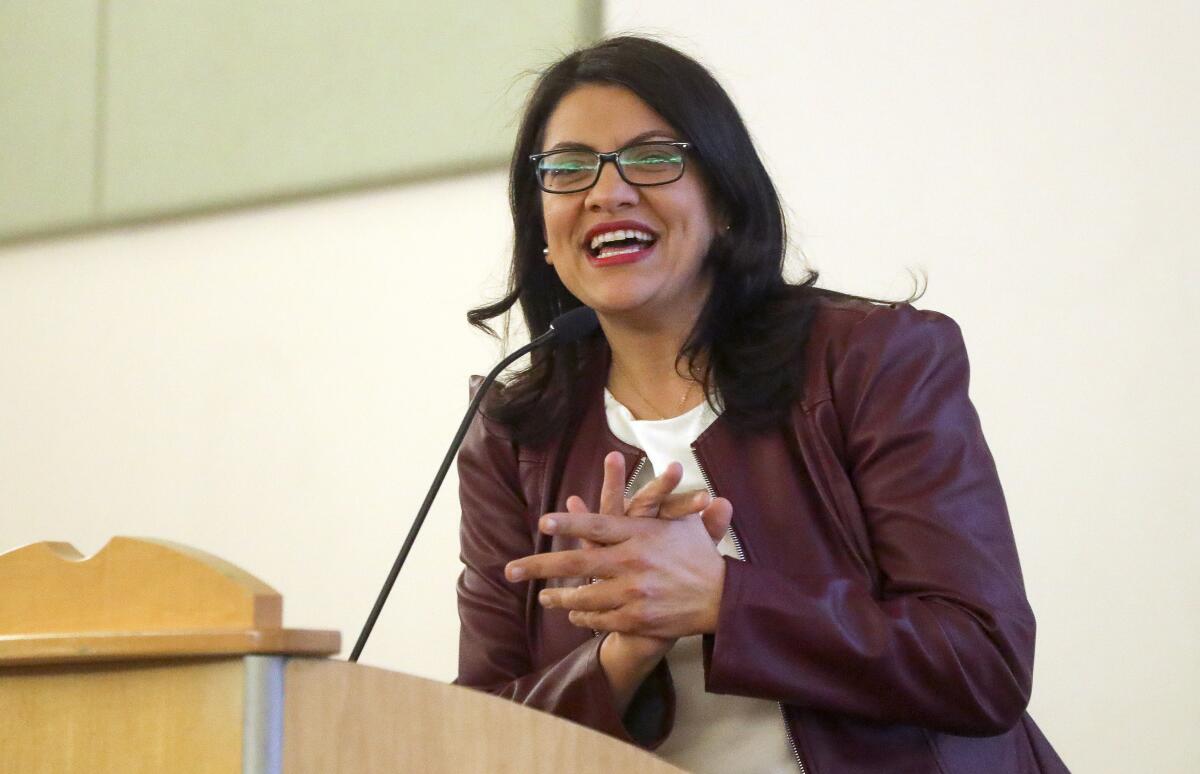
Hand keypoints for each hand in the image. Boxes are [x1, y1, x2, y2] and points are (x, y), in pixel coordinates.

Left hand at [506, 453, 732, 639]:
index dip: (568, 523)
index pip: (597, 525)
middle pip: (577, 562)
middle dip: (540, 566)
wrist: (722, 602)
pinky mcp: (636, 618)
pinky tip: (571, 614)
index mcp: (640, 534)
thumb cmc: (702, 558)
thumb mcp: (687, 524)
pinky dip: (583, 616)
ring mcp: (632, 593)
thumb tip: (680, 472)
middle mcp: (631, 562)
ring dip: (558, 596)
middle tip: (512, 570)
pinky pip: (600, 618)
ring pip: (583, 595)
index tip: (543, 523)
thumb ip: (677, 502)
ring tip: (541, 596)